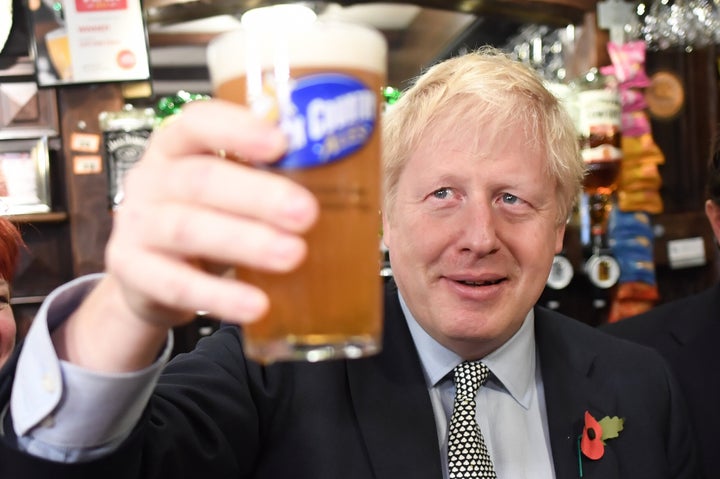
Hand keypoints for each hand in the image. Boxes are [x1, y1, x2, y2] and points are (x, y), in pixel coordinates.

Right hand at [55, 100, 318, 370]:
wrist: (149, 273)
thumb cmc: (206, 217)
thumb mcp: (228, 188)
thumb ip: (268, 175)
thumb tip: (352, 166)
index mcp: (177, 146)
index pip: (197, 122)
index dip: (237, 128)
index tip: (282, 141)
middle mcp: (152, 179)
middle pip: (200, 179)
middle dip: (258, 195)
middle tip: (307, 213)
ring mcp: (136, 225)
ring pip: (187, 229)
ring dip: (245, 242)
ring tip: (293, 255)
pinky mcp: (133, 271)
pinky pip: (176, 284)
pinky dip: (219, 296)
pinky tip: (256, 305)